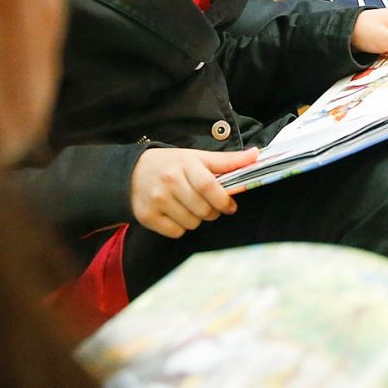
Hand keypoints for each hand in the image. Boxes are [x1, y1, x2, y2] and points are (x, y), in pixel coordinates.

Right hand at [130, 146, 257, 237]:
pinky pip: (176, 232)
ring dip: (196, 219)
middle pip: (204, 210)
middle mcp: (169, 181)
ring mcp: (156, 200)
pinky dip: (180, 227)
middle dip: (212, 212)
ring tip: (187, 206)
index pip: (209, 187)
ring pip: (192, 223)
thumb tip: (256, 155)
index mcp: (184, 164)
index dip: (223, 200)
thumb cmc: (171, 165)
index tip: (230, 206)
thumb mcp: (196, 157)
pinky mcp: (146, 216)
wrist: (130, 173)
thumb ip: (227, 160)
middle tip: (207, 205)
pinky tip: (174, 213)